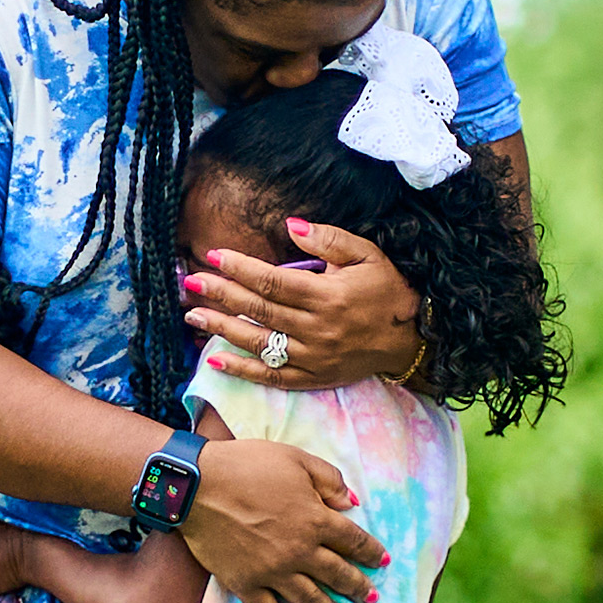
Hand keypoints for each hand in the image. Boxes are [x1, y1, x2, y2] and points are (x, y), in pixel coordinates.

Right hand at [181, 436, 384, 602]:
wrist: (198, 486)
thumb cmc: (247, 465)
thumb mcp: (296, 459)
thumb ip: (329, 479)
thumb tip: (352, 502)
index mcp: (316, 519)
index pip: (353, 541)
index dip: (371, 552)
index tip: (382, 561)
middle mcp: (301, 551)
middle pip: (338, 574)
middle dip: (358, 587)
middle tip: (371, 599)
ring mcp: (274, 572)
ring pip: (311, 599)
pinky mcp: (247, 584)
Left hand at [183, 221, 419, 390]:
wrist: (411, 338)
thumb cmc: (387, 290)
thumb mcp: (366, 255)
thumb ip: (329, 239)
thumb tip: (290, 225)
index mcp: (328, 296)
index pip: (274, 282)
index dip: (241, 269)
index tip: (215, 256)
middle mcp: (317, 329)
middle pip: (260, 311)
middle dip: (222, 295)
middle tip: (191, 282)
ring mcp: (314, 357)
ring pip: (259, 343)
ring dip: (222, 330)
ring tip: (192, 316)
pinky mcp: (314, 377)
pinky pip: (272, 377)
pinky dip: (242, 371)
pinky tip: (215, 361)